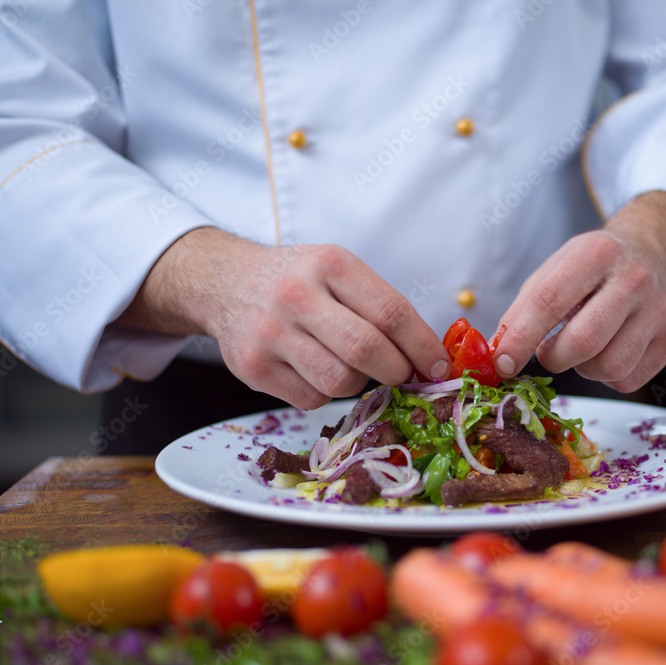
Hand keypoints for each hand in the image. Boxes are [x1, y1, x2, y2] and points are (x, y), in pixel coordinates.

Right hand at [117, 228, 450, 408]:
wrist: (226, 283)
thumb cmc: (298, 281)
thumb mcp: (338, 272)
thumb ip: (379, 307)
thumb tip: (429, 359)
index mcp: (330, 265)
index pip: (391, 312)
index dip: (423, 346)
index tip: (439, 367)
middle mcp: (297, 296)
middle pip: (367, 350)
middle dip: (396, 371)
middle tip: (400, 374)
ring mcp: (271, 333)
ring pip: (341, 382)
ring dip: (358, 384)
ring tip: (348, 365)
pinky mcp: (253, 367)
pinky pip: (312, 398)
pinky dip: (324, 393)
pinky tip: (314, 370)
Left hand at [492, 191, 665, 391]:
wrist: (652, 254)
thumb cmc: (594, 266)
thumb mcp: (555, 270)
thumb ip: (524, 309)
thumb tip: (500, 354)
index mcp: (596, 253)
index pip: (549, 302)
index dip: (521, 338)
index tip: (503, 363)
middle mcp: (634, 279)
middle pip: (584, 341)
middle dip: (554, 358)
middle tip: (547, 352)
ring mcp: (659, 311)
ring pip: (609, 367)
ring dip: (582, 368)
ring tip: (582, 347)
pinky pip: (628, 380)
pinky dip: (607, 376)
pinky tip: (607, 351)